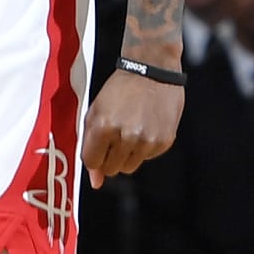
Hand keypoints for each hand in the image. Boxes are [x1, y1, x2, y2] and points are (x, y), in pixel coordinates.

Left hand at [83, 67, 182, 187]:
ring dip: (126, 155)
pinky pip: (147, 158)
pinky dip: (143, 148)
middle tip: (114, 136)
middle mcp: (126, 137)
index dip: (93, 155)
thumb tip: (95, 183)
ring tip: (130, 130)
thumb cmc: (120, 89)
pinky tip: (145, 127)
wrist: (152, 70)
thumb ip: (90, 145)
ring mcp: (147, 141)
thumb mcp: (96, 111)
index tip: (98, 146)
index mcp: (103, 127)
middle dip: (109, 157)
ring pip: (129, 168)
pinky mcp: (164, 141)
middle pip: (111, 169)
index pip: (92, 162)